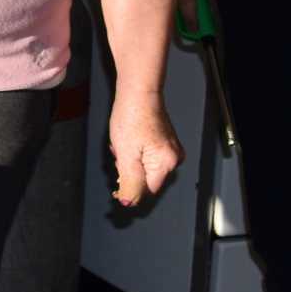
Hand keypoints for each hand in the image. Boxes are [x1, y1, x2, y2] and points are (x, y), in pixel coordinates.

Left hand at [107, 87, 181, 206]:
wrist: (138, 91)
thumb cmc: (132, 114)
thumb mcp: (125, 152)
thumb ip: (129, 179)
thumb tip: (129, 200)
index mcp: (166, 163)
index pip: (148, 191)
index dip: (130, 189)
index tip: (116, 183)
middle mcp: (174, 159)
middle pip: (148, 180)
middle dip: (130, 172)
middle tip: (119, 154)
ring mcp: (172, 150)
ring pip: (147, 169)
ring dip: (132, 162)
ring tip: (124, 144)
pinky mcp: (166, 143)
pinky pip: (150, 158)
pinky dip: (137, 154)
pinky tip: (129, 140)